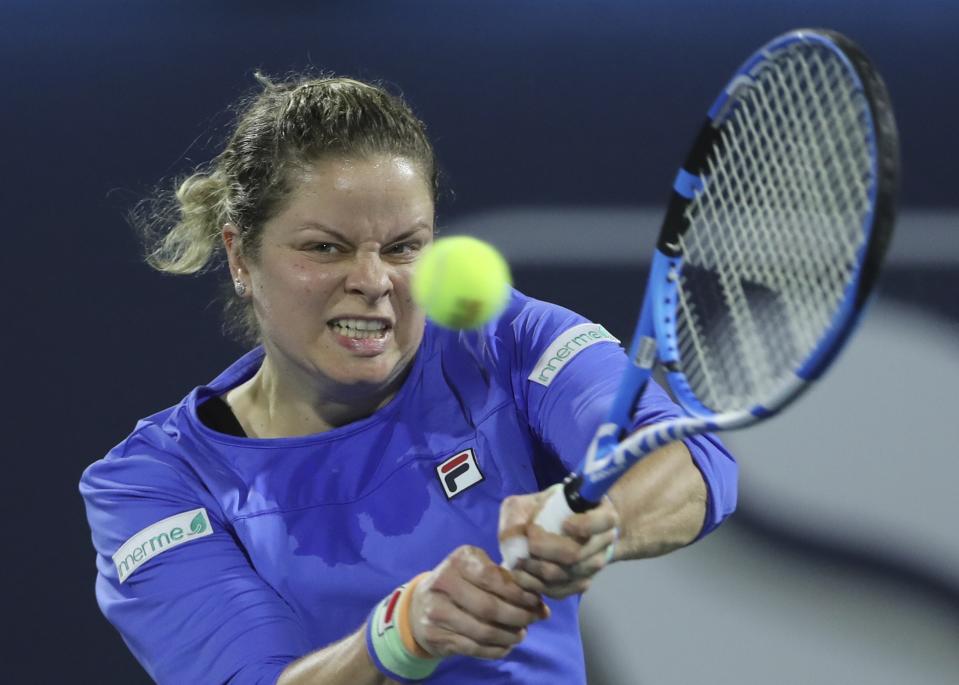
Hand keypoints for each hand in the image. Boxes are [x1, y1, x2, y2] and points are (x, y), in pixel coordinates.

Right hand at [409, 545, 549, 659]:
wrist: (420, 605)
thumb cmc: (461, 583)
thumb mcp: (477, 569)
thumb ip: (506, 582)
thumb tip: (540, 605)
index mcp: (459, 560)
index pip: (494, 578)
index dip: (518, 593)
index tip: (535, 600)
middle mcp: (444, 582)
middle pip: (489, 607)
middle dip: (518, 616)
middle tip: (534, 619)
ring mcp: (436, 611)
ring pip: (482, 630)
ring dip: (509, 636)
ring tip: (521, 634)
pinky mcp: (435, 634)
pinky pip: (473, 647)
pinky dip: (495, 649)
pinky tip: (506, 645)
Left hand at [499, 487, 619, 598]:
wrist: (571, 527)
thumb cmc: (555, 508)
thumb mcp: (537, 499)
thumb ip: (523, 510)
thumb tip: (515, 536)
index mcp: (604, 515)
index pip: (603, 522)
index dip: (584, 525)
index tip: (564, 523)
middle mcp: (604, 543)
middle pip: (575, 554)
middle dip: (544, 549)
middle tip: (527, 541)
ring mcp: (594, 566)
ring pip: (564, 575)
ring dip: (536, 569)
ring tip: (518, 560)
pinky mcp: (581, 584)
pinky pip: (559, 591)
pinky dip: (537, 585)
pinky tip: (523, 575)